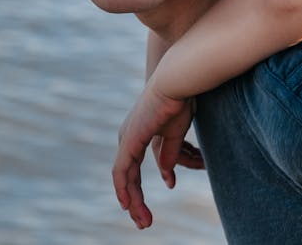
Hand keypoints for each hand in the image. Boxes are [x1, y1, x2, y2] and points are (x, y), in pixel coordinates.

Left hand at [112, 83, 196, 228]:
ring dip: (134, 200)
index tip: (144, 208)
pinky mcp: (131, 140)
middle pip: (127, 176)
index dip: (138, 189)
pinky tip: (128, 204)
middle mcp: (129, 136)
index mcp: (138, 133)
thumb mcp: (175, 132)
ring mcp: (127, 138)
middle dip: (135, 200)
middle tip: (144, 222)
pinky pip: (122, 171)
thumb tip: (166, 177)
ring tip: (143, 220)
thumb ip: (169, 153)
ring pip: (125, 177)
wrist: (176, 80)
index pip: (132, 168)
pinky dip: (124, 189)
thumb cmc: (180, 99)